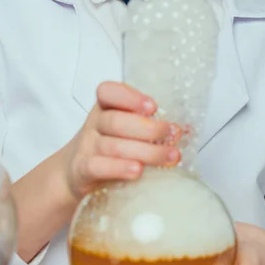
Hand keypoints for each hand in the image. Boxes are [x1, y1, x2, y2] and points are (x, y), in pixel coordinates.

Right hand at [61, 82, 180, 201]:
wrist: (75, 173)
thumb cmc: (108, 146)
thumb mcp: (124, 130)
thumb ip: (149, 125)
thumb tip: (189, 129)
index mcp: (104, 107)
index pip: (108, 91)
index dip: (130, 97)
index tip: (153, 107)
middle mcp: (94, 124)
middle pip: (116, 121)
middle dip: (149, 128)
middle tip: (172, 134)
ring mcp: (86, 147)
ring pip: (112, 146)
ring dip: (145, 152)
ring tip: (169, 157)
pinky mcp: (82, 170)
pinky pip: (97, 166)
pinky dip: (118, 168)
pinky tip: (137, 171)